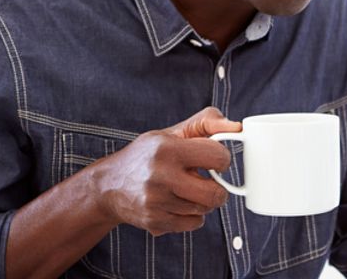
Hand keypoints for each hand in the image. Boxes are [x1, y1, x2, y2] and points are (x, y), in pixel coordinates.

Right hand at [89, 107, 238, 235]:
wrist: (108, 185)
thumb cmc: (146, 156)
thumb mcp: (172, 133)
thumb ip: (206, 123)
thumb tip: (237, 126)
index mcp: (167, 149)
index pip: (218, 157)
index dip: (222, 159)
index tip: (214, 161)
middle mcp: (160, 175)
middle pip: (215, 193)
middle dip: (218, 188)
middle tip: (207, 181)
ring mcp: (156, 201)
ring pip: (205, 209)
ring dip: (203, 201)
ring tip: (187, 190)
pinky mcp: (155, 221)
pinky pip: (194, 224)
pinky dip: (192, 216)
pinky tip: (179, 204)